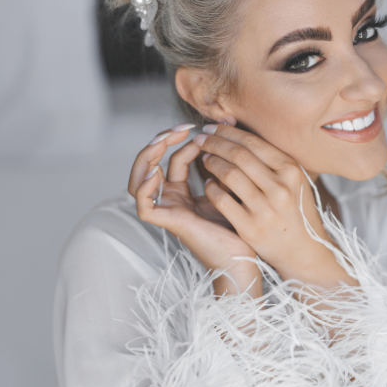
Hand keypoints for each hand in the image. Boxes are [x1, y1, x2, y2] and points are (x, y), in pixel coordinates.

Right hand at [130, 124, 260, 295]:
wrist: (246, 258)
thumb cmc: (244, 226)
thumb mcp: (234, 188)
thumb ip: (224, 167)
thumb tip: (226, 136)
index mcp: (186, 193)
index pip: (176, 159)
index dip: (184, 141)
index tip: (204, 128)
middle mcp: (173, 200)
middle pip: (152, 164)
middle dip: (161, 142)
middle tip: (180, 128)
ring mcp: (168, 211)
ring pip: (140, 180)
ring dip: (147, 157)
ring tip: (163, 141)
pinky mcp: (168, 223)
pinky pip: (144, 204)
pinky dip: (145, 186)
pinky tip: (157, 171)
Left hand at [192, 125, 354, 290]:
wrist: (304, 250)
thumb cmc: (297, 211)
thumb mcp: (295, 182)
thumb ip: (274, 161)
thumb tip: (241, 136)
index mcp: (292, 171)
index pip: (254, 143)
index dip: (229, 132)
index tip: (214, 128)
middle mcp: (281, 188)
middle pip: (239, 155)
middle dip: (214, 142)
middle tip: (201, 138)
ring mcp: (265, 208)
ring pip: (229, 175)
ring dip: (211, 163)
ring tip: (204, 158)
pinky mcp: (251, 227)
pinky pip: (223, 201)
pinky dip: (212, 189)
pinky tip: (208, 185)